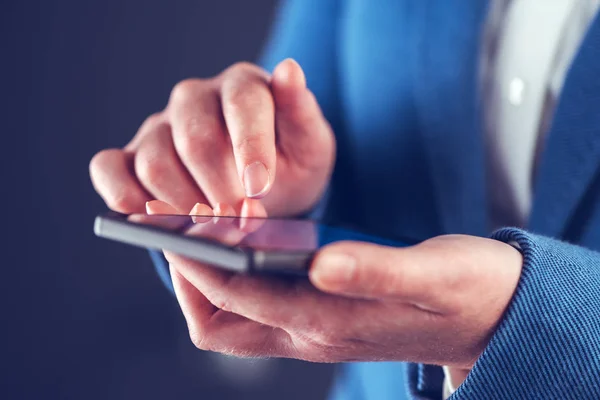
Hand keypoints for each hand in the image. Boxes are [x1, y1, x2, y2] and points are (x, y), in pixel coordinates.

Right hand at [89, 59, 334, 216]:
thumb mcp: (309, 144)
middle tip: (240, 222)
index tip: (259, 189)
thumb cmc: (289, 164)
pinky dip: (125, 197)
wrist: (263, 190)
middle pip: (195, 140)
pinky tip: (156, 220)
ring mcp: (159, 127)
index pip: (241, 102)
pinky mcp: (130, 156)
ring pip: (154, 162)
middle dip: (220, 189)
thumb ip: (300, 114)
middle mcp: (195, 100)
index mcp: (242, 85)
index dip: (249, 147)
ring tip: (213, 229)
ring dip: (184, 205)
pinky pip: (109, 169)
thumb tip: (289, 70)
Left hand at [147, 201, 522, 380]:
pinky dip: (233, 281)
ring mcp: (314, 332)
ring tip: (197, 232)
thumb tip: (318, 262)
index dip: (199, 262)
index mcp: (331, 321)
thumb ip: (376, 270)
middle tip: (176, 228)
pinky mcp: (322, 319)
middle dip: (187, 278)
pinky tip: (238, 243)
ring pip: (233, 322)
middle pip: (220, 325)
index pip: (238, 298)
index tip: (174, 223)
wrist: (492, 316)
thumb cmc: (467, 290)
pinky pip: (255, 309)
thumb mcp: (433, 272)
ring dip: (206, 282)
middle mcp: (312, 334)